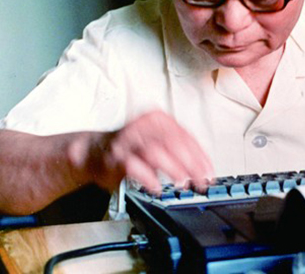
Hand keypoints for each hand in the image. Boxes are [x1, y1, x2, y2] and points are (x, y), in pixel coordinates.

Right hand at [68, 110, 213, 192]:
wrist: (94, 152)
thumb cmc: (131, 147)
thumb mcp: (158, 141)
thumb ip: (179, 149)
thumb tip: (203, 168)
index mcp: (157, 119)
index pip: (186, 136)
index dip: (201, 157)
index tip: (209, 172)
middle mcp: (143, 126)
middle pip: (175, 143)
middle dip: (191, 165)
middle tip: (200, 181)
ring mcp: (128, 141)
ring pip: (157, 152)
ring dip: (173, 169)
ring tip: (182, 182)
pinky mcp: (115, 158)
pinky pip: (134, 167)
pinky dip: (149, 178)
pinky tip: (157, 187)